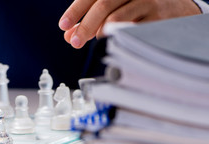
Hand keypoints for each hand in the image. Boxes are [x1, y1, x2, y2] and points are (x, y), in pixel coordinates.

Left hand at [59, 0, 201, 48]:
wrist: (177, 7)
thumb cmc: (140, 7)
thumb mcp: (114, 8)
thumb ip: (92, 20)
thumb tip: (69, 35)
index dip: (76, 11)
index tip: (64, 26)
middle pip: (103, 4)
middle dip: (85, 26)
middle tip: (75, 42)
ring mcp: (147, 0)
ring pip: (117, 17)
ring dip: (101, 32)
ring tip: (96, 39)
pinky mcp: (158, 15)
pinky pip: (132, 30)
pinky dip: (118, 36)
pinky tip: (114, 40)